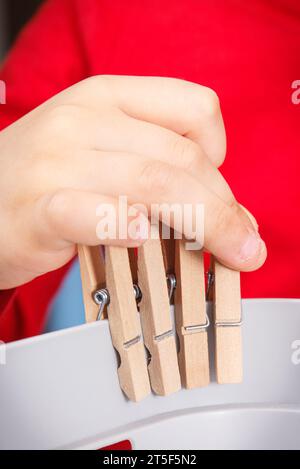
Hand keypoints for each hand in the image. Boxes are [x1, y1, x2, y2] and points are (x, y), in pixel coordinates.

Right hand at [0, 76, 265, 288]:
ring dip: (199, 225)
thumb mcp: (104, 153)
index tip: (215, 188)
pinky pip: (94, 214)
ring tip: (217, 254)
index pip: (194, 107)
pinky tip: (142, 239)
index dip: (219, 151)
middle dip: (224, 208)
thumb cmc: (49, 181)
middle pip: (182, 158)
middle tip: (242, 246)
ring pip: (152, 184)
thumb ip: (162, 174)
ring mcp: (58, 161)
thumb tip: (233, 218)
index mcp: (107, 98)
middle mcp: (84, 120)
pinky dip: (126, 227)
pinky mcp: (39, 208)